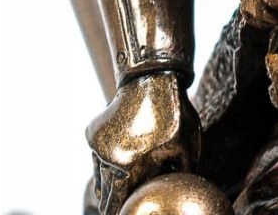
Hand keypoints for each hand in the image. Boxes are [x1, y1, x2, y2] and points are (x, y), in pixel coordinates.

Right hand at [86, 71, 199, 214]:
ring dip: (107, 187)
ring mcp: (97, 145)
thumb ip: (181, 173)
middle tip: (118, 211)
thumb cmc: (174, 112)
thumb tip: (184, 189)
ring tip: (113, 198)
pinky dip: (104, 165)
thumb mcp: (186, 145)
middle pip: (104, 194)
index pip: (118, 203)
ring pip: (99, 177)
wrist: (151, 77)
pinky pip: (96, 158)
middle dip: (111, 205)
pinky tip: (115, 170)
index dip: (120, 212)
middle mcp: (107, 159)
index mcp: (128, 166)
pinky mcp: (92, 133)